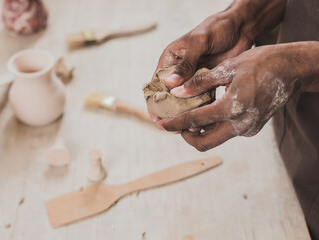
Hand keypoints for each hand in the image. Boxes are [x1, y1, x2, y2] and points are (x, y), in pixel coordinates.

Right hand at [148, 9, 252, 121]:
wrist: (241, 27)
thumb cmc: (216, 28)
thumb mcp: (198, 43)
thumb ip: (186, 63)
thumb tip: (170, 84)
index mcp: (170, 60)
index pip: (157, 84)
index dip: (154, 102)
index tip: (156, 117)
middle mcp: (180, 71)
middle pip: (170, 96)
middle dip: (169, 113)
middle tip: (172, 128)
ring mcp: (194, 78)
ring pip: (185, 100)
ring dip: (186, 114)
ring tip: (188, 128)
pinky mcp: (208, 82)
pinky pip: (202, 99)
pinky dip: (201, 109)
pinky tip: (203, 120)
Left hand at [157, 42, 315, 150]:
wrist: (291, 69)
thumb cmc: (261, 63)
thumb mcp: (227, 68)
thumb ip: (200, 83)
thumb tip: (177, 92)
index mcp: (231, 108)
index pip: (194, 122)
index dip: (174, 124)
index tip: (161, 124)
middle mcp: (240, 125)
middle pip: (204, 143)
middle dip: (185, 136)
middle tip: (173, 125)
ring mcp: (248, 129)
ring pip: (215, 139)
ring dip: (199, 132)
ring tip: (187, 118)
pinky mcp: (252, 128)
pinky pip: (226, 133)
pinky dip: (213, 128)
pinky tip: (207, 113)